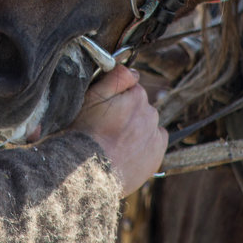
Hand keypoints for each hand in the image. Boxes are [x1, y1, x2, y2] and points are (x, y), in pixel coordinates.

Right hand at [69, 65, 165, 196]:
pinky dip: (144, 144)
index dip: (115, 98)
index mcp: (137, 95)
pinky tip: (127, 151)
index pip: (130, 88)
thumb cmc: (86, 132)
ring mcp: (154, 135)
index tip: (103, 110)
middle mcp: (150, 113)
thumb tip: (133, 70)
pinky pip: (154, 142)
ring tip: (114, 142)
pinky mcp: (156, 155)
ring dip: (134, 129)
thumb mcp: (92, 96)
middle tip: (105, 128)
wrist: (89, 172)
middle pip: (139, 107)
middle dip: (126, 114)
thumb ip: (116, 76)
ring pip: (145, 125)